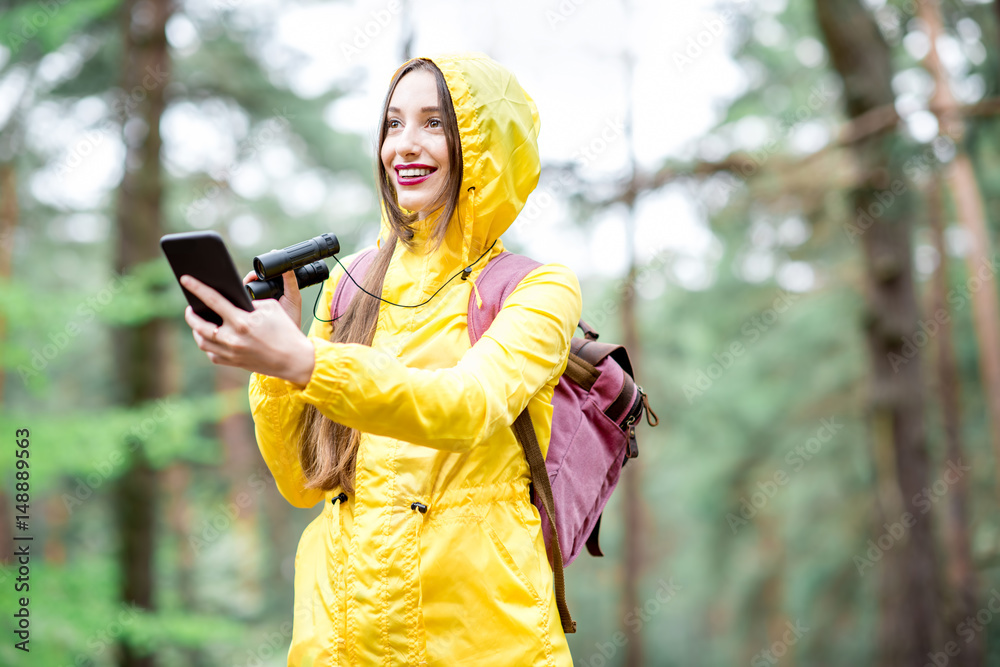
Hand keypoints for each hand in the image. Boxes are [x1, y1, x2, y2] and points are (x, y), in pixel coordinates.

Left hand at [181, 274, 314, 386]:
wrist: (294, 360)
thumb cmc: (285, 331)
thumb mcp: (271, 308)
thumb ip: (249, 303)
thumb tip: (233, 301)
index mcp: (242, 322)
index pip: (213, 300)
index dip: (197, 288)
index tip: (185, 279)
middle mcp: (232, 338)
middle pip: (199, 325)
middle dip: (191, 314)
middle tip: (190, 307)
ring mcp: (231, 353)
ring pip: (202, 341)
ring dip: (196, 330)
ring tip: (198, 322)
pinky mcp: (234, 363)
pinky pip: (212, 354)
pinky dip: (208, 345)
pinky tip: (211, 337)